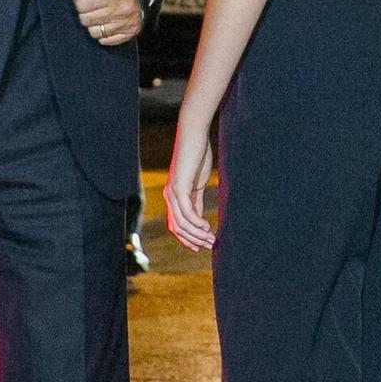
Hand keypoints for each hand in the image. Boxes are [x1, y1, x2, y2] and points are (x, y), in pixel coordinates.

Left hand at [51, 0, 144, 45]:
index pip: (81, 3)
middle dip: (86, 11)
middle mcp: (124, 5)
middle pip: (85, 19)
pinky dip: (104, 33)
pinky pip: (106, 40)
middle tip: (94, 2)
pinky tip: (108, 20)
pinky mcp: (131, 31)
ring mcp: (128, 20)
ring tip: (101, 11)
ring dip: (94, 23)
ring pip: (94, 32)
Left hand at [163, 121, 216, 250]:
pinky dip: (196, 222)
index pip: (176, 224)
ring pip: (181, 223)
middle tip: (209, 246)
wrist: (194, 135)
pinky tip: (207, 227)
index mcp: (173, 195)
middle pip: (176, 228)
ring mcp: (172, 192)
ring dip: (197, 234)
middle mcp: (169, 196)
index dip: (186, 238)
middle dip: (192, 240)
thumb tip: (199, 217)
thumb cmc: (198, 155)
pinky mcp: (179, 187)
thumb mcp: (198, 182)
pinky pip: (186, 212)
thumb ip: (196, 199)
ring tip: (211, 238)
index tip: (200, 246)